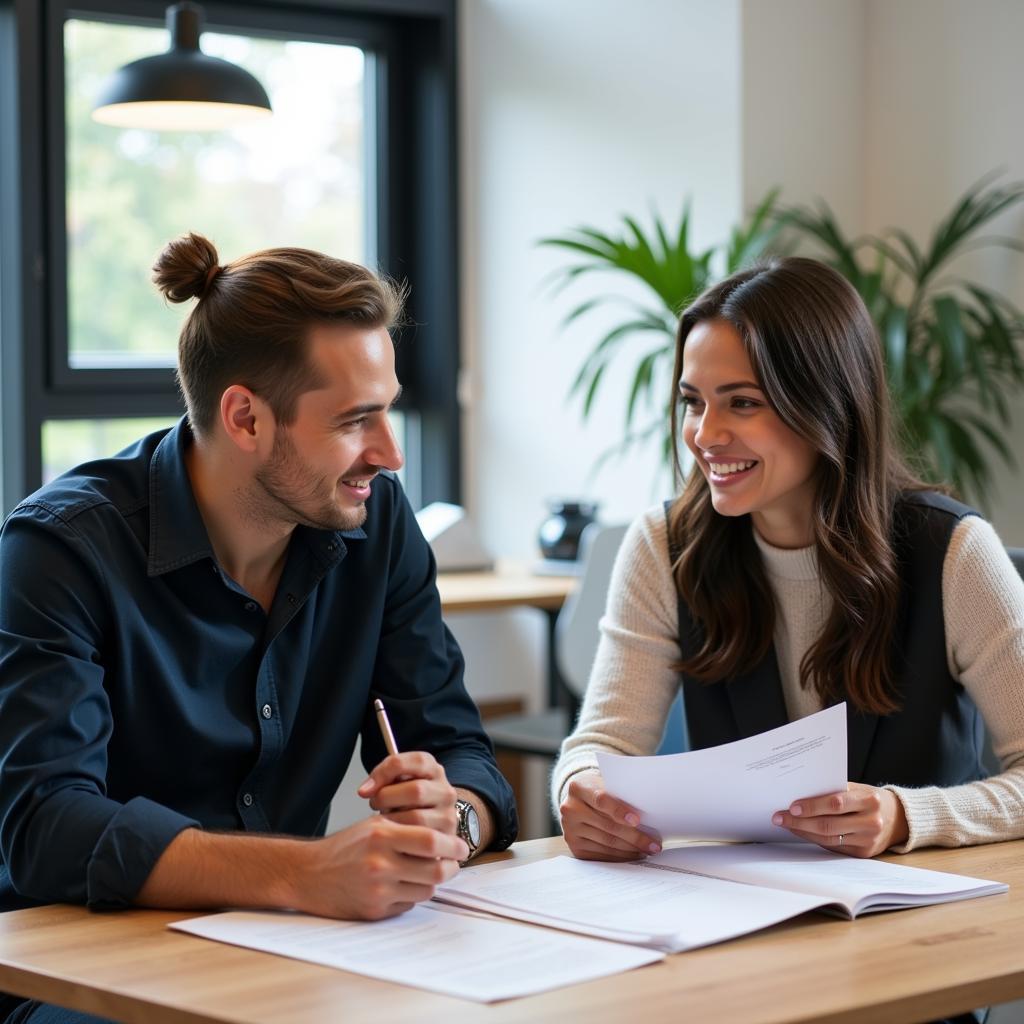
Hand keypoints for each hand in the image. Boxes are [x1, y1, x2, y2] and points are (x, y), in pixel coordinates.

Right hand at [297, 817, 467, 919]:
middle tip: (455, 863)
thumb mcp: (372, 826)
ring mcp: (378, 890)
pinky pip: (408, 905)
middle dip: (451, 867)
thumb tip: (443, 836)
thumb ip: (405, 829)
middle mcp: (380, 863)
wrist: (306, 874)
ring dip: (431, 882)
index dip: (452, 845)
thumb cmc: (342, 848)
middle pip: (435, 870)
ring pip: (426, 890)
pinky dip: (411, 896)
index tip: (462, 847)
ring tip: (424, 873)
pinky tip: (400, 886)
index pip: (431, 840)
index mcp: (382, 835)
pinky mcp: (375, 911)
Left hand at [357, 751, 457, 833]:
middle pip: (416, 790)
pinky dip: (402, 838)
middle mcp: (445, 791)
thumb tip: (365, 790)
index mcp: (433, 770)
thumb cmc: (406, 803)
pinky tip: (394, 836)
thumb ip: (383, 777)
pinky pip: (420, 840)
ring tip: (385, 821)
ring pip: (417, 817)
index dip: (386, 772)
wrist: (428, 827)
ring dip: (394, 821)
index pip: (415, 761)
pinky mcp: (446, 839)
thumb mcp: (396, 783)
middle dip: (388, 799)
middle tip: (375, 805)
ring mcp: (448, 815)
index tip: (366, 789)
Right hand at [559, 769, 661, 860]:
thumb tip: (648, 809)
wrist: (578, 801)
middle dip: (634, 837)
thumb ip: (620, 793)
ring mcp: (570, 830)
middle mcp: (570, 809)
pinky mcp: (574, 847)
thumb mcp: (606, 783)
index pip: (601, 800)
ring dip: (631, 849)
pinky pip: (602, 855)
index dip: (619, 811)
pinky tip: (634, 854)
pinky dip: (621, 856)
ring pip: (607, 843)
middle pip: (607, 826)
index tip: (637, 820)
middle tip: (654, 844)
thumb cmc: (599, 790)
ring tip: (648, 850)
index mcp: (578, 788)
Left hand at [771, 782, 908, 857]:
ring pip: (828, 839)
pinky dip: (814, 839)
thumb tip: (800, 794)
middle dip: (800, 821)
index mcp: (869, 800)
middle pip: (829, 824)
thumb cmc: (868, 798)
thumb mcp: (857, 789)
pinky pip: (833, 847)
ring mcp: (868, 840)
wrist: (897, 817)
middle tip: (779, 817)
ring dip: (803, 831)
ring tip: (785, 824)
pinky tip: (801, 831)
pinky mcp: (863, 853)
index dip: (812, 806)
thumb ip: (834, 791)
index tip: (792, 806)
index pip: (836, 803)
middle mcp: (871, 822)